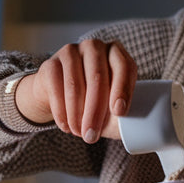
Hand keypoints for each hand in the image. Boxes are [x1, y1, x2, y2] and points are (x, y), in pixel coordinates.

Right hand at [14, 39, 136, 143]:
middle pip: (97, 78)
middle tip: (93, 135)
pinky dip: (62, 112)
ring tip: (80, 134)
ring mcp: (71, 52)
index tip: (119, 112)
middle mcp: (94, 47)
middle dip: (96, 111)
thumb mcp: (110, 104)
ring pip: (75, 86)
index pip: (124, 66)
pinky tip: (66, 126)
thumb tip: (132, 127)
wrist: (58, 93)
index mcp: (116, 53)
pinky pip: (56, 89)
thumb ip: (120, 110)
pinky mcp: (51, 63)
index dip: (123, 88)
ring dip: (77, 115)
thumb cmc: (93, 100)